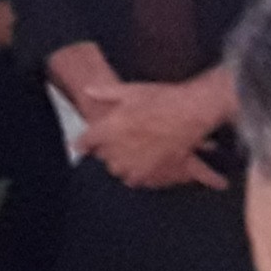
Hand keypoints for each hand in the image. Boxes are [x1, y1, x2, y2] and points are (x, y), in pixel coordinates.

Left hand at [76, 81, 227, 190]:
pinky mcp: (154, 172)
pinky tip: (141, 166)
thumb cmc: (160, 98)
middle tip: (111, 145)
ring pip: (118, 171)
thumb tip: (87, 90)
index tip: (79, 146)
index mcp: (109, 128)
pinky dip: (136, 175)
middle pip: (102, 158)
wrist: (191, 111)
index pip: (86, 141)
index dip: (82, 143)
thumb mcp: (130, 90)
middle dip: (105, 152)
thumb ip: (105, 92)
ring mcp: (136, 162)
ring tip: (127, 156)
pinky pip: (136, 180)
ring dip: (119, 164)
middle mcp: (119, 148)